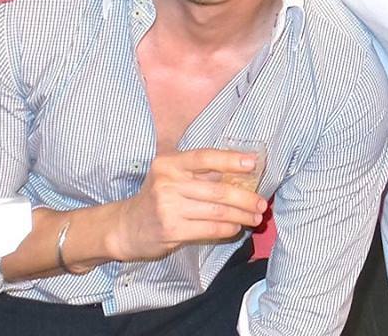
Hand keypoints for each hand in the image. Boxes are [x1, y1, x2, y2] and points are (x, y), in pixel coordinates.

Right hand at [103, 149, 268, 262]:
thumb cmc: (157, 198)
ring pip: (216, 211)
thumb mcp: (170, 177)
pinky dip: (227, 229)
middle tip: (262, 203)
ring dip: (241, 215)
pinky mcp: (171, 230)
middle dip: (245, 198)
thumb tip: (242, 173)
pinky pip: (208, 228)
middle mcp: (166, 183)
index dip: (230, 159)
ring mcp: (168, 207)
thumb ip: (199, 173)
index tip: (253, 163)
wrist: (126, 227)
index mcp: (168, 163)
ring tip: (255, 218)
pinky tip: (236, 228)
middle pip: (217, 189)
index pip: (204, 157)